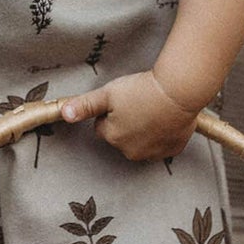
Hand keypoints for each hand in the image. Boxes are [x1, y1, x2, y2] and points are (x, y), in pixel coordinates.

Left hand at [60, 69, 203, 161]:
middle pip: (121, 136)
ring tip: (152, 109)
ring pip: (141, 141)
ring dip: (144, 129)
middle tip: (138, 103)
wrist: (179, 91)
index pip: (102, 127)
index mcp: (112, 137)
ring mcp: (153, 153)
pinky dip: (162, 134)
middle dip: (126, 122)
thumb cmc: (143, 90)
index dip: (109, 112)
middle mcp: (131, 151)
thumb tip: (64, 113)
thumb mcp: (107, 93)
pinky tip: (164, 118)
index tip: (122, 101)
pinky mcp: (172, 150)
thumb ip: (84, 105)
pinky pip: (161, 144)